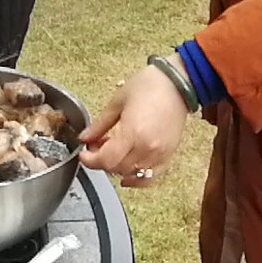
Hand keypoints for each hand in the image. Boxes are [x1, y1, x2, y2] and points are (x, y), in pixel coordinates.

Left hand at [79, 61, 190, 187]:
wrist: (177, 83)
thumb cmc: (150, 86)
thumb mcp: (118, 101)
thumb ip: (100, 124)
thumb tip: (85, 137)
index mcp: (133, 132)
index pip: (106, 160)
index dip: (90, 160)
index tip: (84, 154)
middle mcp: (147, 148)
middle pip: (117, 168)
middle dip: (101, 161)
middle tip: (95, 147)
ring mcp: (159, 154)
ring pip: (131, 174)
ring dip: (116, 168)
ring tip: (112, 153)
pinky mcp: (168, 155)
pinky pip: (150, 177)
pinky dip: (136, 179)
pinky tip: (126, 176)